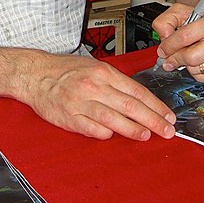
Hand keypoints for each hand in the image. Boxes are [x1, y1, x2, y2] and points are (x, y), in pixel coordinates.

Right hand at [21, 54, 176, 141]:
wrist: (35, 75)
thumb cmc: (66, 71)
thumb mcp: (94, 67)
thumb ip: (116, 82)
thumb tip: (141, 99)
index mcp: (103, 72)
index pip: (137, 91)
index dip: (156, 106)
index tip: (168, 116)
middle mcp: (94, 86)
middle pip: (130, 106)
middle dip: (153, 120)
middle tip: (167, 130)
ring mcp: (81, 103)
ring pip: (113, 119)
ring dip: (133, 129)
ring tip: (147, 135)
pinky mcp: (69, 118)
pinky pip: (93, 129)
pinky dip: (105, 133)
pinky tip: (113, 135)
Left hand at [152, 3, 203, 82]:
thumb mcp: (184, 11)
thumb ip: (167, 21)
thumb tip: (164, 38)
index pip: (185, 37)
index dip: (169, 45)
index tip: (163, 50)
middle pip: (190, 57)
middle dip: (176, 58)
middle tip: (171, 57)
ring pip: (195, 69)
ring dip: (187, 64)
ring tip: (192, 54)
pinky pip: (203, 78)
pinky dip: (197, 72)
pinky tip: (201, 61)